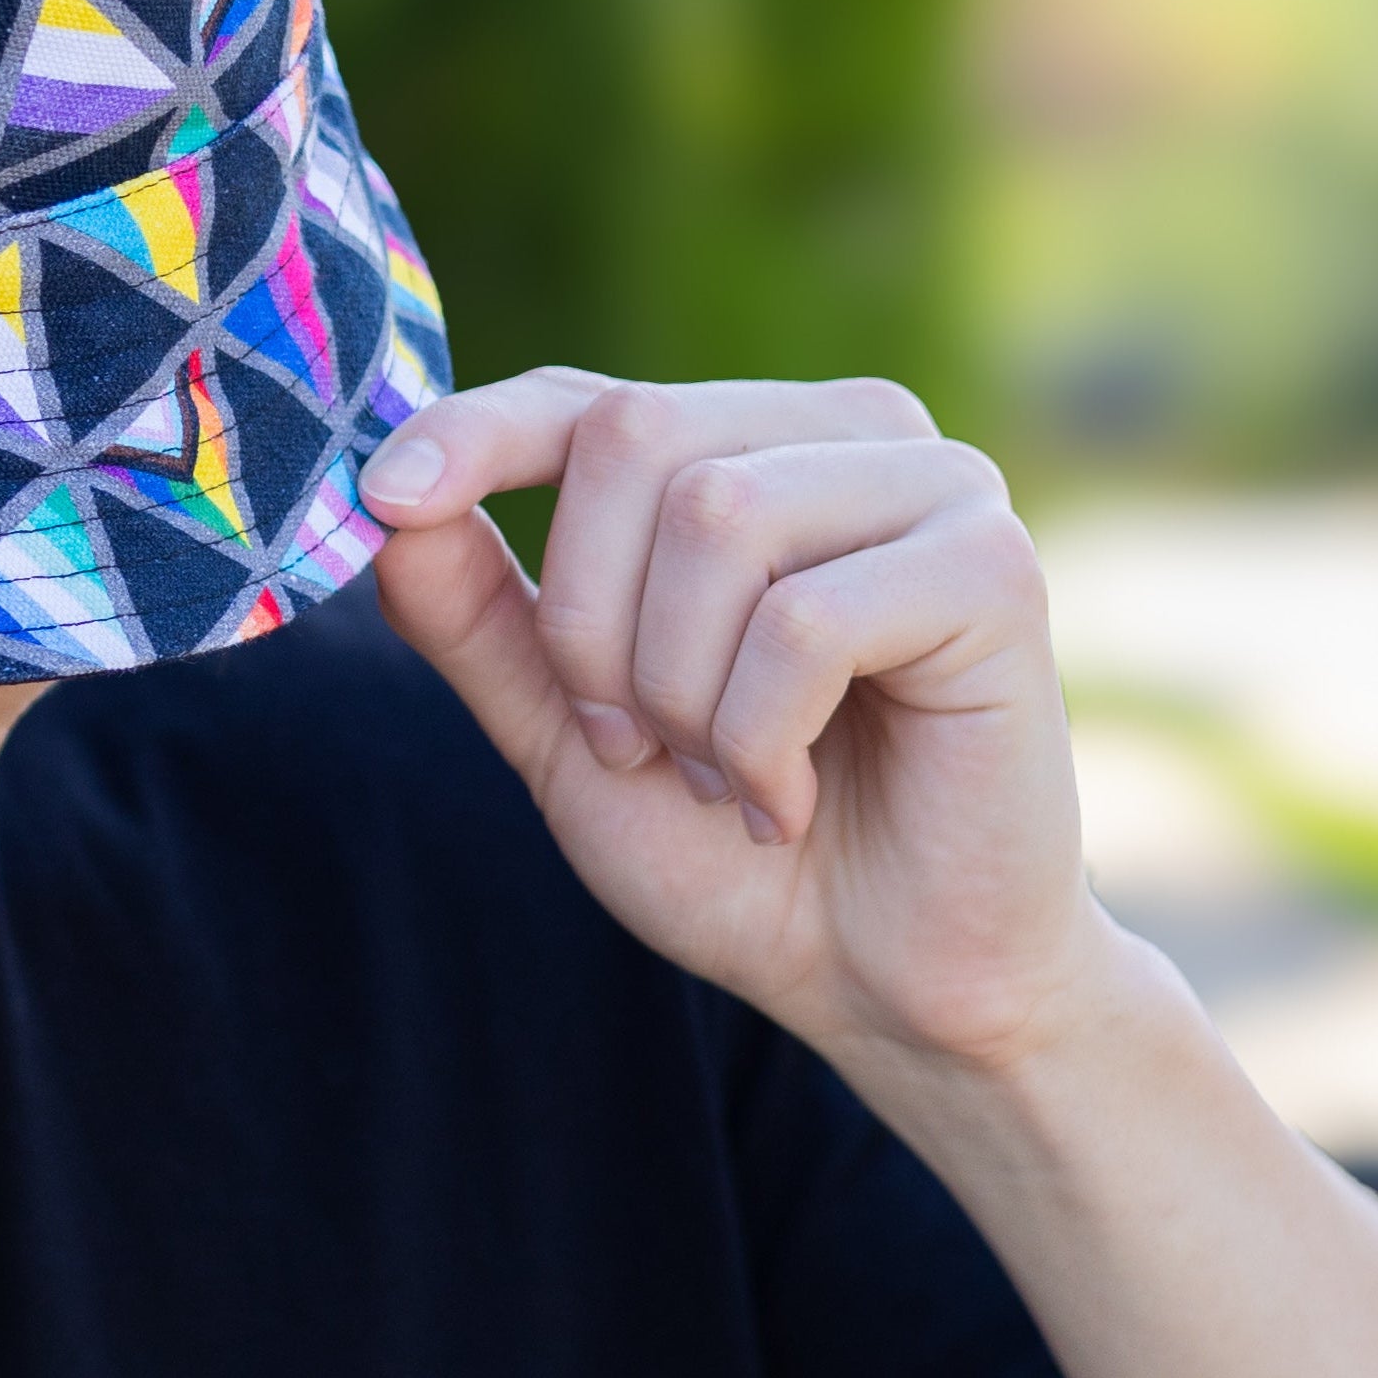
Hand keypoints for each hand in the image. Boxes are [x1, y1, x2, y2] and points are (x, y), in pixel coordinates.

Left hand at [361, 371, 1109, 1089]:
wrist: (885, 981)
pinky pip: (805, 619)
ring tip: (726, 777)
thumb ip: (477, 618)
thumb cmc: (732, 852)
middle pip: (632, 435)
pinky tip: (790, 800)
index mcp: (749, 447)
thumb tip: (387, 504)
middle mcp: (848, 433)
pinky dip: (761, 735)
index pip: (582, 397)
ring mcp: (936, 487)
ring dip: (679, 688)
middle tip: (636, 747)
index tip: (381, 497)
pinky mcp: (996, 569)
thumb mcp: (564, 732)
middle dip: (589, 621)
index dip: (472, 434)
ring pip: (715, 515)